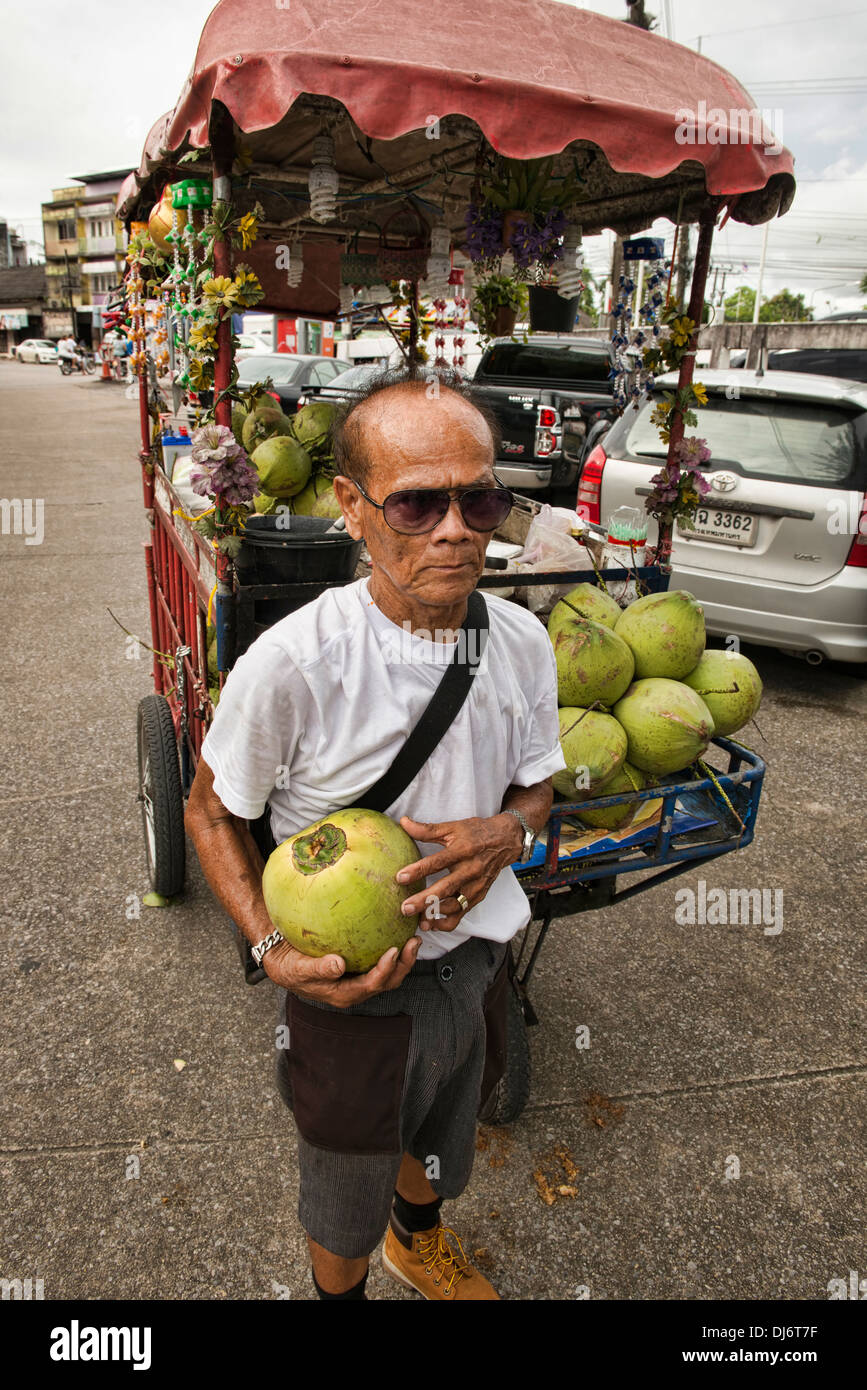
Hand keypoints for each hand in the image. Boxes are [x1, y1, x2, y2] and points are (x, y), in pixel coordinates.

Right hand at [263, 934, 421, 1007]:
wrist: (283, 963)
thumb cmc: (290, 968)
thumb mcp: (299, 969)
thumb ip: (318, 969)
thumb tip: (338, 965)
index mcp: (344, 994)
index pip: (372, 985)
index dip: (386, 970)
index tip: (394, 950)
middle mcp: (355, 989)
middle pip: (387, 981)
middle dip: (404, 965)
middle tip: (413, 942)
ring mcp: (358, 979)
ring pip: (388, 973)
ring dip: (403, 958)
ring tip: (413, 937)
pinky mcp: (358, 967)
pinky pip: (379, 960)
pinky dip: (391, 949)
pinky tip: (395, 930)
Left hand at [395, 814, 523, 933]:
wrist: (505, 841)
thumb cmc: (476, 833)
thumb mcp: (453, 827)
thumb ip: (427, 829)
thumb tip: (403, 822)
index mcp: (463, 850)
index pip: (438, 862)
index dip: (419, 870)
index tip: (400, 877)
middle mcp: (471, 870)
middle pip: (446, 888)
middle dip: (425, 900)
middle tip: (405, 908)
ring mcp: (476, 885)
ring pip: (454, 906)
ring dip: (435, 915)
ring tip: (416, 919)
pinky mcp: (478, 896)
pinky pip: (461, 914)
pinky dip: (446, 922)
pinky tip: (431, 924)